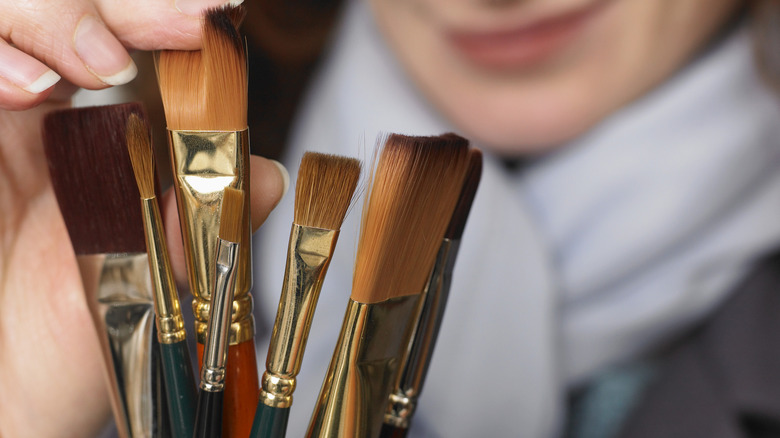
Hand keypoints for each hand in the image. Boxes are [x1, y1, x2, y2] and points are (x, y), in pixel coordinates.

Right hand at [0, 1, 287, 435]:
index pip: (137, 42)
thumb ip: (207, 224)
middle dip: (125, 5)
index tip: (218, 12)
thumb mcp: (162, 280)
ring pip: (10, 14)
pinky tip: (30, 89)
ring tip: (102, 63)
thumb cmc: (88, 334)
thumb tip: (269, 176)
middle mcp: (50, 110)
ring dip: (57, 19)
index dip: (167, 17)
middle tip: (183, 19)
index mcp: (112, 131)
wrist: (18, 387)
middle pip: (72, 10)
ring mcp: (0, 117)